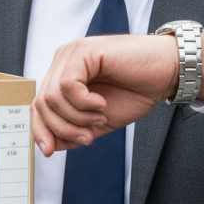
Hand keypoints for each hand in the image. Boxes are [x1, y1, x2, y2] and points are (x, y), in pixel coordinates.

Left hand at [32, 33, 203, 156]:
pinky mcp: (83, 51)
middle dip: (63, 128)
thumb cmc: (135, 91)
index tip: (50, 152)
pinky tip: (101, 103)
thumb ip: (73, 131)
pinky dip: (83, 102)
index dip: (41, 130)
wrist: (165, 73)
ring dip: (77, 117)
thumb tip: (48, 146)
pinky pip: (67, 86)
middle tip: (89, 136)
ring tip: (100, 116)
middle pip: (42, 103)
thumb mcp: (98, 121)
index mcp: (64, 76)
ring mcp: (72, 54)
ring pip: (52, 97)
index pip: (38, 105)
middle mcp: (63, 62)